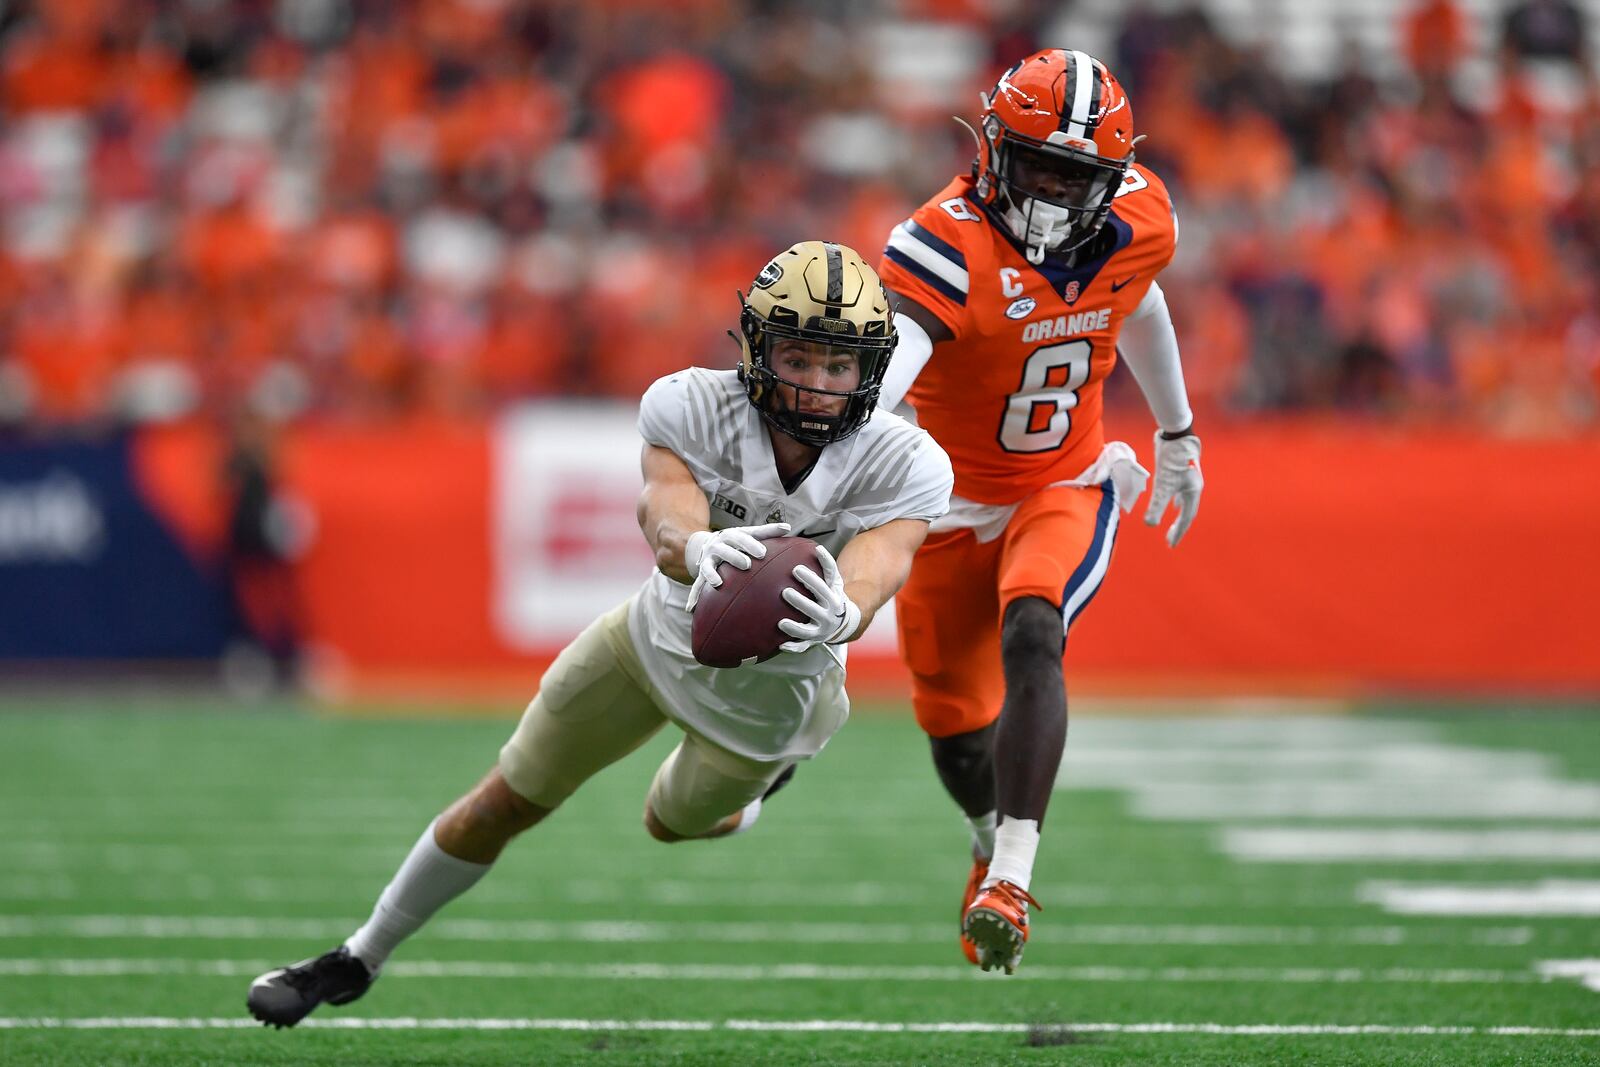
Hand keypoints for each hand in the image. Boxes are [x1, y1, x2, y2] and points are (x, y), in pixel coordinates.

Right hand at [684, 522, 789, 610]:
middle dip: (734, 556)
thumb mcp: (749, 534)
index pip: (741, 537)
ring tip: (717, 583)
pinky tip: (691, 609)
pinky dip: (694, 596)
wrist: (708, 545)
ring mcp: (708, 561)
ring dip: (711, 574)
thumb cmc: (737, 541)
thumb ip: (768, 531)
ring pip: (708, 567)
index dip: (751, 544)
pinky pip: (697, 586)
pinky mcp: (700, 574)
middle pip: (725, 550)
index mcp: (731, 536)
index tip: (763, 552)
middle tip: (747, 565)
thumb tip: (788, 527)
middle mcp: (717, 547)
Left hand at [777, 545, 861, 652]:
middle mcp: (828, 615)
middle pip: (813, 609)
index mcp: (832, 598)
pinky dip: (794, 647)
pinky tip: (781, 646)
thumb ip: (828, 566)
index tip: (796, 569)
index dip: (810, 579)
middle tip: (785, 592)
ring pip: (807, 631)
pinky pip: (803, 647)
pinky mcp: (814, 641)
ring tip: (781, 623)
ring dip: (795, 628)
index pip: (821, 588)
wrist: (844, 622)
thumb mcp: (835, 582)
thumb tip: (817, 547)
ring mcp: (821, 630)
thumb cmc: (833, 596)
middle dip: (800, 601)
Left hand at [1143, 429, 1202, 546]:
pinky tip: (1171, 499)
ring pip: (1185, 501)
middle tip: (1170, 539)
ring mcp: (1188, 478)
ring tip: (1174, 523)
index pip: (1187, 518)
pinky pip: (1180, 490)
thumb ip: (1157, 504)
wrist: (1175, 433)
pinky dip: (1175, 498)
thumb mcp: (1162, 483)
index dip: (1178, 532)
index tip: (1170, 544)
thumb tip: (1150, 525)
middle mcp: (1194, 486)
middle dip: (1179, 526)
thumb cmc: (1171, 458)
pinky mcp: (1181, 471)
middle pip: (1188, 511)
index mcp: (1193, 492)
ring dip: (1179, 513)